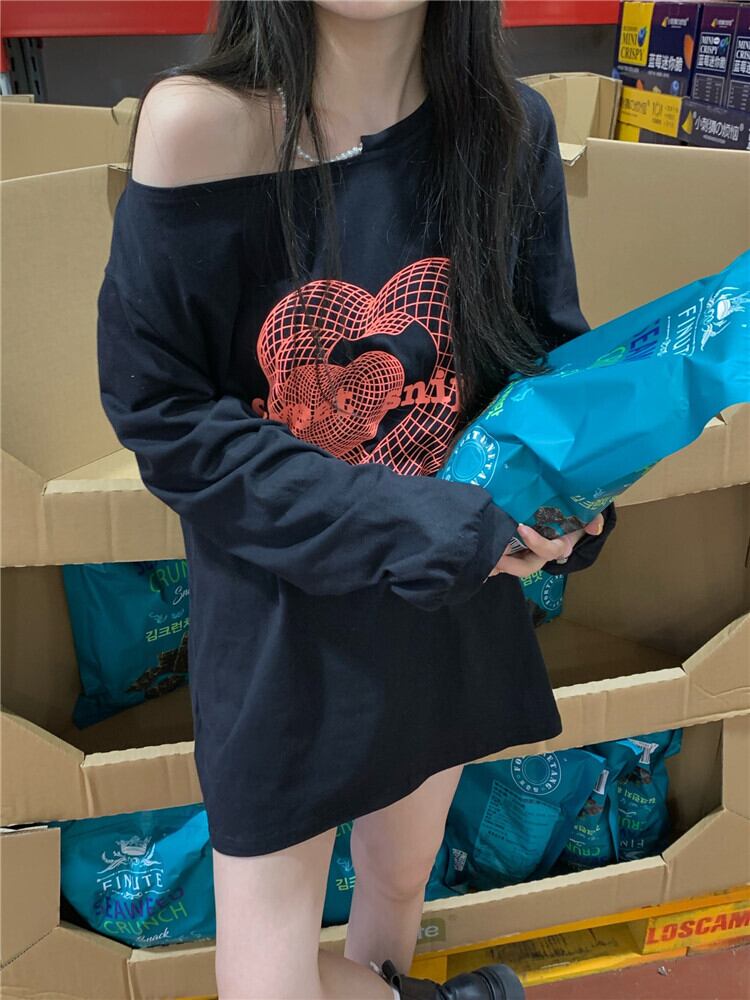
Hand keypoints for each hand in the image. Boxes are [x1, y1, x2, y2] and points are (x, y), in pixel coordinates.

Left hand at [487, 512, 604, 578]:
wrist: (561, 511)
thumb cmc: (572, 514)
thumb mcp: (586, 513)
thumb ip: (593, 518)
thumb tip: (594, 528)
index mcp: (556, 546)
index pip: (547, 551)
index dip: (536, 543)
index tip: (522, 528)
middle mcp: (540, 554)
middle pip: (526, 566)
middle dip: (511, 564)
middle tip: (495, 554)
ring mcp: (525, 553)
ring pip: (512, 566)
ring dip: (498, 564)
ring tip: (482, 555)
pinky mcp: (512, 549)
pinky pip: (502, 559)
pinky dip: (491, 558)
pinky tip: (477, 552)